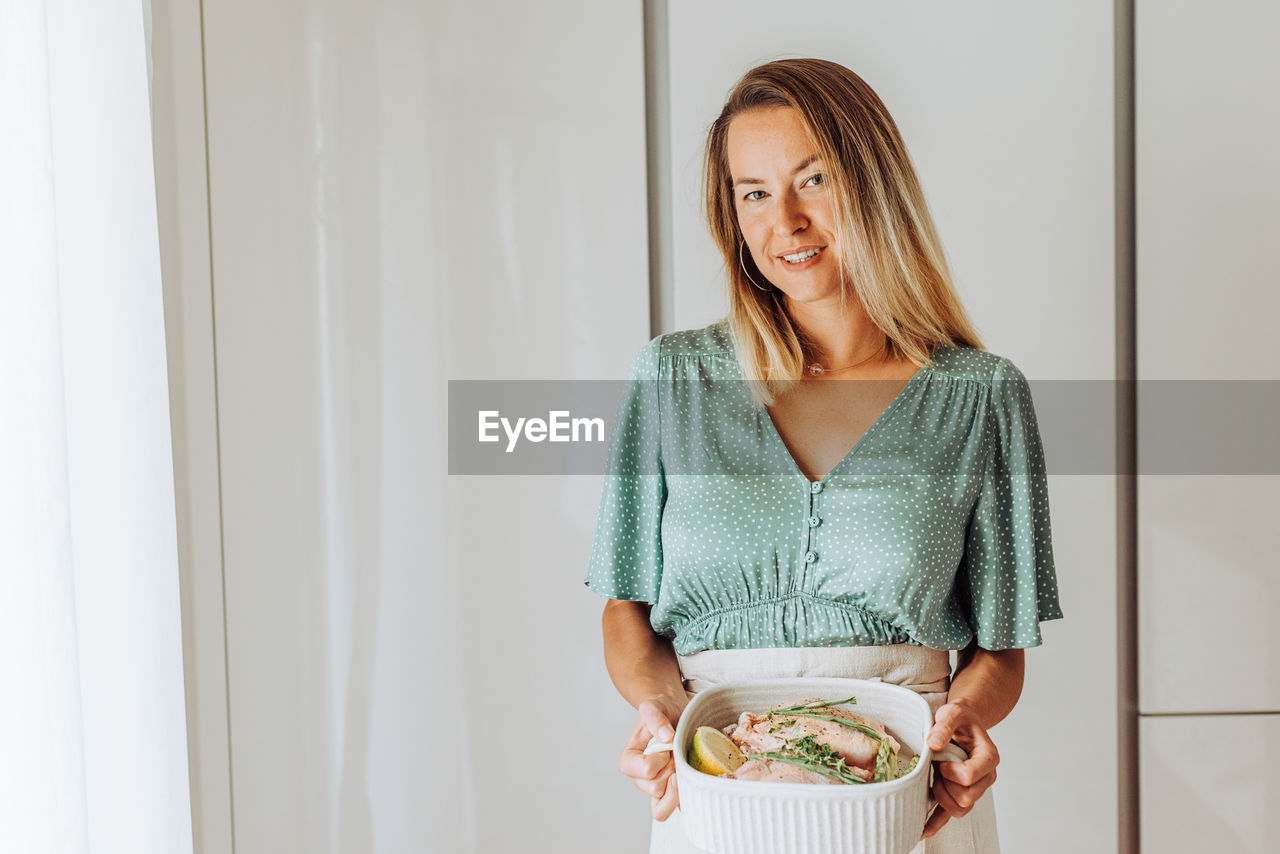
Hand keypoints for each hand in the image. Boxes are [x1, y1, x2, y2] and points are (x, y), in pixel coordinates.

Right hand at [617, 694, 687, 820]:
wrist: (675, 712)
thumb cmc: (661, 710)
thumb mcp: (654, 707)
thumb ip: (656, 719)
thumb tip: (666, 737)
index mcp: (629, 761)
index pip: (647, 772)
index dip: (661, 759)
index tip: (666, 744)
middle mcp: (639, 779)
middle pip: (657, 788)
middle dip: (672, 769)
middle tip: (677, 752)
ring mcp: (655, 789)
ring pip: (664, 806)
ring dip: (679, 784)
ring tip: (682, 765)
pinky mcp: (671, 793)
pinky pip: (674, 810)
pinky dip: (685, 799)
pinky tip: (692, 782)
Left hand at [921, 702, 998, 839]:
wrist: (963, 722)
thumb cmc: (960, 718)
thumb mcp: (952, 713)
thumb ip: (944, 726)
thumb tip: (934, 744)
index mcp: (988, 757)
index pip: (970, 776)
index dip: (950, 771)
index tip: (941, 759)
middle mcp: (986, 777)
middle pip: (966, 797)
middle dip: (945, 784)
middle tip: (937, 766)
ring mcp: (976, 788)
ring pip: (960, 809)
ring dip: (941, 795)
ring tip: (935, 775)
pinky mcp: (962, 794)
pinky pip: (950, 815)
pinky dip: (936, 823)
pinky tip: (921, 831)